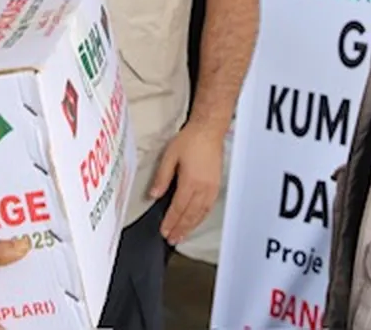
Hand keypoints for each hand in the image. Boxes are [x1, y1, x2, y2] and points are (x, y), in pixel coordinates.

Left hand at [149, 123, 224, 245]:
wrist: (209, 131)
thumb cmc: (190, 140)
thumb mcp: (170, 156)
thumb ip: (162, 177)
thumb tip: (153, 195)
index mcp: (190, 181)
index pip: (178, 208)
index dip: (171, 221)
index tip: (164, 231)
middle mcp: (203, 188)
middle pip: (190, 214)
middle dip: (180, 228)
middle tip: (171, 239)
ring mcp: (212, 188)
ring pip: (201, 214)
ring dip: (190, 227)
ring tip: (181, 235)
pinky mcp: (216, 186)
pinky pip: (208, 208)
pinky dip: (200, 218)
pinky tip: (195, 222)